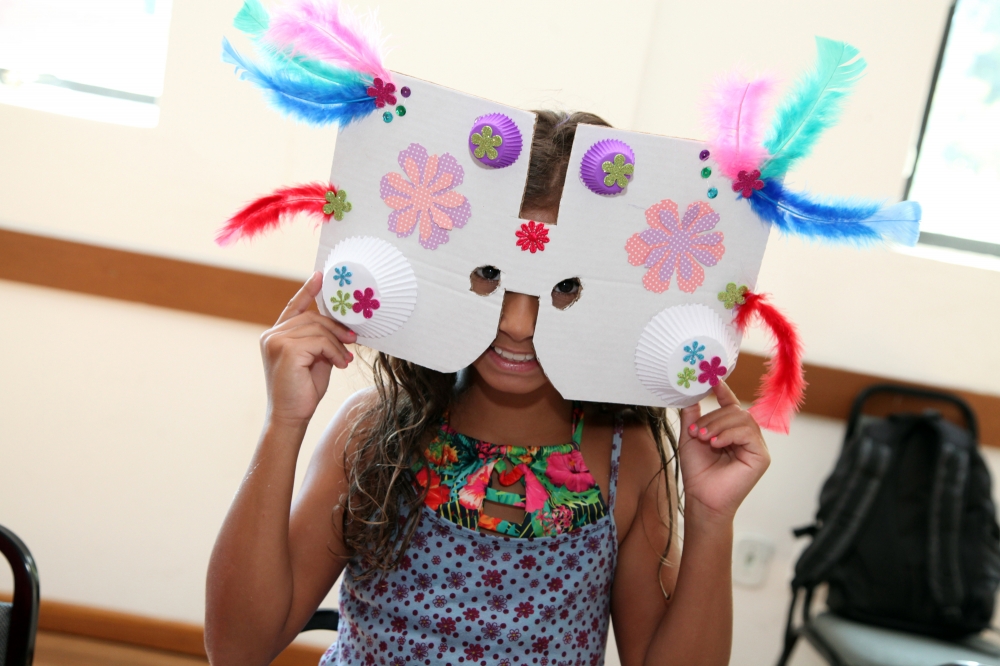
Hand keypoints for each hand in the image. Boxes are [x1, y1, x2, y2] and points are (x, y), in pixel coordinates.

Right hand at [260, 272, 356, 426]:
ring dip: (336, 344)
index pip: (294, 307)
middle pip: (312, 318)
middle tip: (352, 341)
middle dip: (336, 328)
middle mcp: (272, 335)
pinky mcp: (286, 349)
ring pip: (318, 328)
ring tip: (344, 359)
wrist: (291, 417)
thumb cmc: (303, 391)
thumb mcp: (315, 359)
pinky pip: (319, 341)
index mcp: (276, 335)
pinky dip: (333, 351)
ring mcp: (276, 341)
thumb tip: (341, 327)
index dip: (308, 290)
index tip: (320, 275)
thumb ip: (321, 340)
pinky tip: (338, 364)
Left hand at [677, 381, 769, 523]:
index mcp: (730, 430)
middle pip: (735, 411)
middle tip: (697, 431)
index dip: (723, 391)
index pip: (730, 404)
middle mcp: (745, 435)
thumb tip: (690, 392)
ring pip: (742, 419)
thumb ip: (692, 414)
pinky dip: (730, 435)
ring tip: (704, 438)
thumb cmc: (697, 470)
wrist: (701, 496)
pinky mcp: (761, 456)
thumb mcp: (691, 436)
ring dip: (718, 425)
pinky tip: (716, 444)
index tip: (712, 380)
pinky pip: (748, 433)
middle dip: (713, 417)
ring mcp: (755, 445)